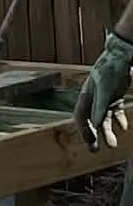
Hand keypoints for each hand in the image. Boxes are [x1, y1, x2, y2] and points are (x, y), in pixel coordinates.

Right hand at [75, 32, 132, 148]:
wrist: (121, 56)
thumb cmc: (110, 69)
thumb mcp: (105, 89)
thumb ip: (100, 107)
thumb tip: (96, 125)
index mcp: (86, 95)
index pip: (81, 116)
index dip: (84, 129)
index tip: (90, 142)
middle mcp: (93, 98)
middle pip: (91, 120)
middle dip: (93, 135)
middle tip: (95, 150)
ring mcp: (104, 97)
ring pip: (104, 118)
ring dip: (107, 131)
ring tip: (113, 144)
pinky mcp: (115, 96)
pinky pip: (115, 112)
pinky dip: (119, 121)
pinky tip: (124, 128)